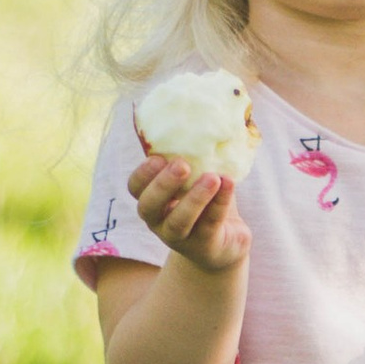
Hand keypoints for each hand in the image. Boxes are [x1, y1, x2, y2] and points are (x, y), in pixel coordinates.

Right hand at [131, 148, 249, 275]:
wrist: (227, 241)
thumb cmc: (206, 202)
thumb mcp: (196, 180)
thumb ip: (193, 159)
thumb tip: (203, 117)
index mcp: (152, 201)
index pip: (135, 189)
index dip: (142, 174)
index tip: (158, 157)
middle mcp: (159, 222)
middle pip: (149, 207)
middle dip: (163, 184)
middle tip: (182, 165)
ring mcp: (180, 238)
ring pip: (179, 221)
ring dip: (195, 198)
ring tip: (213, 177)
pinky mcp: (204, 246)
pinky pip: (210, 224)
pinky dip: (220, 203)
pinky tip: (229, 184)